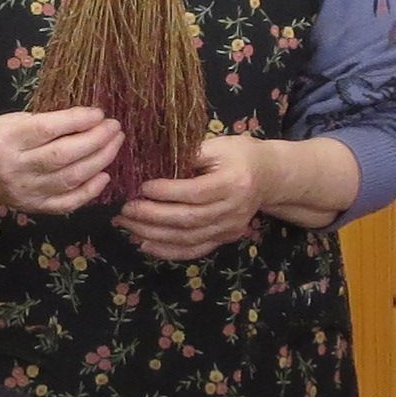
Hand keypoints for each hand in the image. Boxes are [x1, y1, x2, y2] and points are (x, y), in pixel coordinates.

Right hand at [0, 106, 121, 215]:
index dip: (76, 121)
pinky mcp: (35, 208)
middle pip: (63, 155)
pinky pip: (68, 203)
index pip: (46, 129)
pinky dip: (90, 191)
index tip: (99, 114)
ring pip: (70, 178)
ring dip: (99, 161)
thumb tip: (87, 120)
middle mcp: (15, 168)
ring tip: (115, 144)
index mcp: (5, 141)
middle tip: (114, 128)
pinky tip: (104, 175)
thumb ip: (44, 121)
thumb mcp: (11, 121)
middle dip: (95, 140)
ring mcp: (26, 192)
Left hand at [118, 133, 266, 260]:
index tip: (141, 186)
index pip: (195, 192)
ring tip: (126, 224)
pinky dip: (166, 251)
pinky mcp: (225, 239)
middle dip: (152, 216)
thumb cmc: (239, 154)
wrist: (269, 176)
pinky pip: (193, 251)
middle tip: (125, 208)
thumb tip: (149, 162)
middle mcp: (234, 209)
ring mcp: (230, 228)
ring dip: (153, 235)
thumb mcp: (218, 145)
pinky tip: (143, 244)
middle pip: (189, 219)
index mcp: (234, 182)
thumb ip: (188, 153)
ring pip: (187, 239)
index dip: (166, 192)